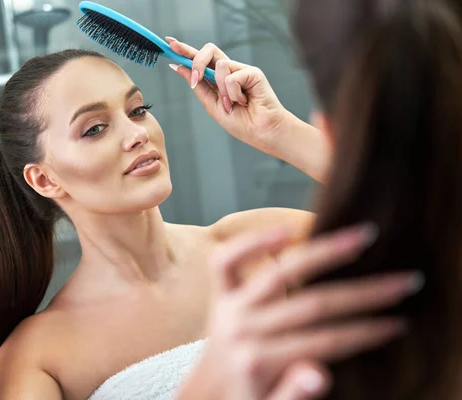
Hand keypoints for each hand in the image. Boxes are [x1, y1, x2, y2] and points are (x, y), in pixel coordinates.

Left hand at [166, 38, 291, 151]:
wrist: (261, 132)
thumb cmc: (241, 122)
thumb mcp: (212, 105)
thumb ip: (198, 85)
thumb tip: (178, 67)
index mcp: (219, 79)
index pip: (201, 60)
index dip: (186, 50)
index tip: (170, 43)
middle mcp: (230, 72)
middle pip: (209, 50)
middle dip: (197, 60)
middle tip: (195, 78)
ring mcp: (242, 70)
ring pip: (220, 65)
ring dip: (221, 90)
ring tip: (231, 104)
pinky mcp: (253, 72)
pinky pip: (232, 76)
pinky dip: (233, 93)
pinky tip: (244, 102)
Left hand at [202, 223, 421, 398]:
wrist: (212, 390)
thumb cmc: (251, 397)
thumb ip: (294, 393)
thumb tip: (321, 375)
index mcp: (258, 362)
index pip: (325, 342)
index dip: (365, 332)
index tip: (398, 322)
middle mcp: (243, 329)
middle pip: (312, 305)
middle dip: (364, 293)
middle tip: (401, 281)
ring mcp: (230, 306)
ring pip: (280, 272)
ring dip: (324, 252)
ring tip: (361, 237)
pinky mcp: (220, 292)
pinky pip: (226, 261)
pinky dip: (252, 243)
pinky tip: (287, 231)